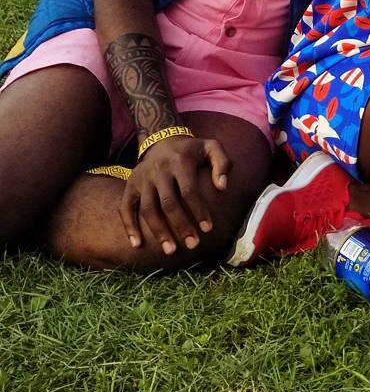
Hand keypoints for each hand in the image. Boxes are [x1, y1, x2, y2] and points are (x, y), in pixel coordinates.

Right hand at [120, 134, 230, 254]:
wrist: (162, 140)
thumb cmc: (192, 150)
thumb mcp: (211, 147)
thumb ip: (222, 163)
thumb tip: (223, 187)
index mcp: (180, 160)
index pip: (189, 190)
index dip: (198, 211)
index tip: (208, 229)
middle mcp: (158, 170)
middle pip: (168, 203)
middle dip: (181, 226)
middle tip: (192, 245)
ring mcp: (141, 178)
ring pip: (147, 209)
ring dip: (158, 232)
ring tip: (170, 250)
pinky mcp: (130, 185)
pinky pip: (124, 208)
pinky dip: (129, 227)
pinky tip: (136, 244)